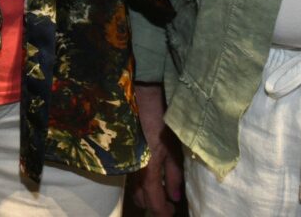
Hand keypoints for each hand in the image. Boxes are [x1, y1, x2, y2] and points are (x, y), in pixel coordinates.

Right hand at [131, 83, 181, 214]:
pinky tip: (151, 174)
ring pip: (135, 187)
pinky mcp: (125, 152)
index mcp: (147, 170)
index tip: (172, 212)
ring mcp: (128, 161)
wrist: (142, 95)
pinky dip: (142, 180)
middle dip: (152, 204)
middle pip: (140, 198)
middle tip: (167, 202)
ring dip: (146, 193)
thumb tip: (175, 197)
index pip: (153, 202)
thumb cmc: (161, 121)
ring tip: (160, 188)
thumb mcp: (173, 148)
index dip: (162, 211)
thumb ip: (174, 174)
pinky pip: (133, 174)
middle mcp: (134, 169)